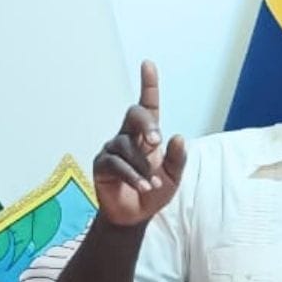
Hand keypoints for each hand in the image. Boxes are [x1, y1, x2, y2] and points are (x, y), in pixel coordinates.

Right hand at [94, 60, 186, 225]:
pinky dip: (133, 177)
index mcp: (148, 135)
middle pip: (134, 115)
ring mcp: (113, 148)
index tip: (148, 65)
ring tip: (153, 184)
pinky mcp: (102, 164)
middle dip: (146, 124)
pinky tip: (144, 187)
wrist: (135, 215)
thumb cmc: (155, 191)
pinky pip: (117, 164)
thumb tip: (178, 137)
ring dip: (143, 168)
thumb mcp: (174, 177)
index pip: (148, 106)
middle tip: (156, 140)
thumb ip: (177, 159)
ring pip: (128, 147)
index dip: (148, 85)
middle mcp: (129, 136)